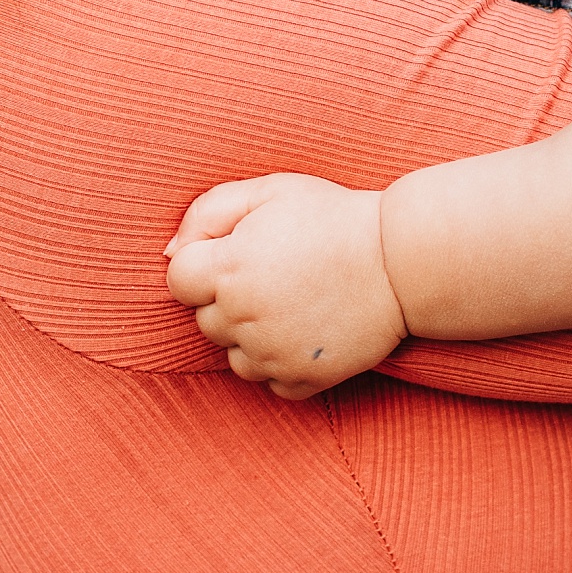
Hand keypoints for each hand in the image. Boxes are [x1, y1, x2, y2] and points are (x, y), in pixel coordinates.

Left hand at [165, 173, 406, 399]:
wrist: (401, 260)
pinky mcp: (302, 379)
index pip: (178, 281)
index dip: (202, 263)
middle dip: (228, 298)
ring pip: (232, 354)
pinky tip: (305, 328)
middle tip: (275, 272)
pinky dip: (280, 361)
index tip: (238, 252)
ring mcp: (272, 354)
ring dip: (250, 333)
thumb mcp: (269, 191)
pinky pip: (268, 381)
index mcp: (230, 268)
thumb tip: (170, 252)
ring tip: (292, 300)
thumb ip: (209, 212)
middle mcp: (244, 317)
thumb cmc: (331, 217)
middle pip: (205, 320)